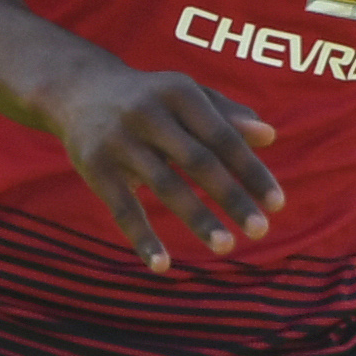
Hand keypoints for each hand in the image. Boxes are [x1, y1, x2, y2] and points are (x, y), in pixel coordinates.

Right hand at [48, 60, 281, 270]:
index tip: (277, 204)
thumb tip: (269, 136)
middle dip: (232, 198)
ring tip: (226, 246)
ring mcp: (119, 140)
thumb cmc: (150, 97)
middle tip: (261, 231)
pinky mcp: (95, 167)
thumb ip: (227, 115)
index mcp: (179, 93)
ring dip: (198, 219)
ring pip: (165, 185)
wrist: (78, 89)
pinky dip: (143, 238)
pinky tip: (163, 265)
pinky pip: (123, 208)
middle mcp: (149, 113)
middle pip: (198, 162)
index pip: (224, 138)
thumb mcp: (186, 95)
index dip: (252, 171)